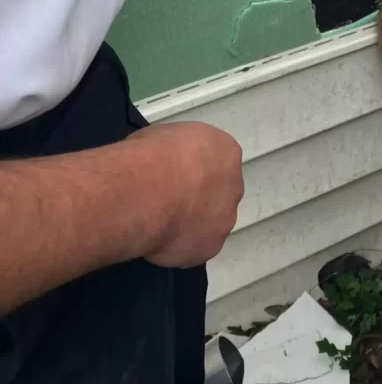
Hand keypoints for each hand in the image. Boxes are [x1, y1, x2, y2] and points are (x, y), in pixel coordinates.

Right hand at [127, 122, 243, 267]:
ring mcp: (225, 219)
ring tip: (158, 222)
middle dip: (197, 198)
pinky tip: (156, 240)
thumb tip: (168, 164)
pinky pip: (195, 247)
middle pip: (219, 194)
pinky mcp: (211, 247)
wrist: (146, 192)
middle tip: (167, 201)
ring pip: (210, 223)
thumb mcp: (165, 136)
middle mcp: (234, 186)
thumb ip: (178, 152)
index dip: (194, 170)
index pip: (217, 162)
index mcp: (226, 152)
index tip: (174, 175)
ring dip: (190, 224)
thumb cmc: (152, 155)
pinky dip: (178, 246)